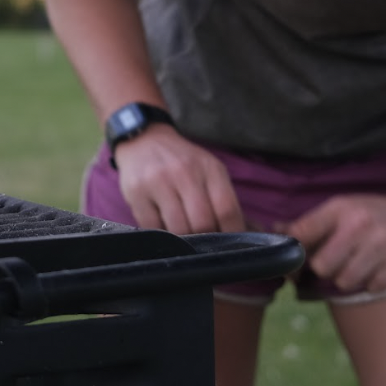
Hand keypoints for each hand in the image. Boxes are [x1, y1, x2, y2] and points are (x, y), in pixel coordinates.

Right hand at [114, 127, 246, 234]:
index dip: (233, 233)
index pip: (227, 209)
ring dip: (183, 242)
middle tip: (204, 244)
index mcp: (209, 168)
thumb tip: (249, 231)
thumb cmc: (183, 161)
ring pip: (178, 229)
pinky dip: (161, 237)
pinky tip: (165, 230)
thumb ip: (225, 201)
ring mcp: (158, 182)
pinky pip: (153, 229)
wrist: (144, 140)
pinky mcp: (136, 193)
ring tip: (184, 238)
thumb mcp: (209, 171)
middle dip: (206, 240)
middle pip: (202, 223)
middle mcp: (184, 172)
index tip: (232, 245)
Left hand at [285, 191, 385, 293]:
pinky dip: (375, 283)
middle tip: (338, 264)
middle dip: (327, 270)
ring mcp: (381, 244)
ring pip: (344, 281)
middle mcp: (358, 224)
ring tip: (363, 265)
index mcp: (340, 207)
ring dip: (350, 279)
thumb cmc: (381, 214)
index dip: (294, 253)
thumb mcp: (348, 208)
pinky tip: (383, 268)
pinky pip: (372, 288)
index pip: (302, 233)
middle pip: (321, 266)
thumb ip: (315, 223)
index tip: (297, 260)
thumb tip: (277, 231)